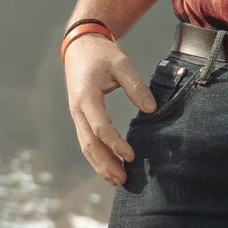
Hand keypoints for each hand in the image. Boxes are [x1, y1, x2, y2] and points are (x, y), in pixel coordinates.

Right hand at [65, 33, 154, 185]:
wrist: (80, 46)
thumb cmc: (102, 54)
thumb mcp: (121, 62)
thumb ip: (136, 85)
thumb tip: (151, 109)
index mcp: (86, 96)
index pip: (100, 127)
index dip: (116, 144)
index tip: (132, 156)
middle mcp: (77, 109)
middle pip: (89, 144)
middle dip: (105, 164)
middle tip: (123, 180)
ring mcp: (77, 115)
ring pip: (86, 146)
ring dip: (100, 165)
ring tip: (117, 180)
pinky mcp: (80, 117)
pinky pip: (86, 141)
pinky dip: (97, 157)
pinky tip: (109, 167)